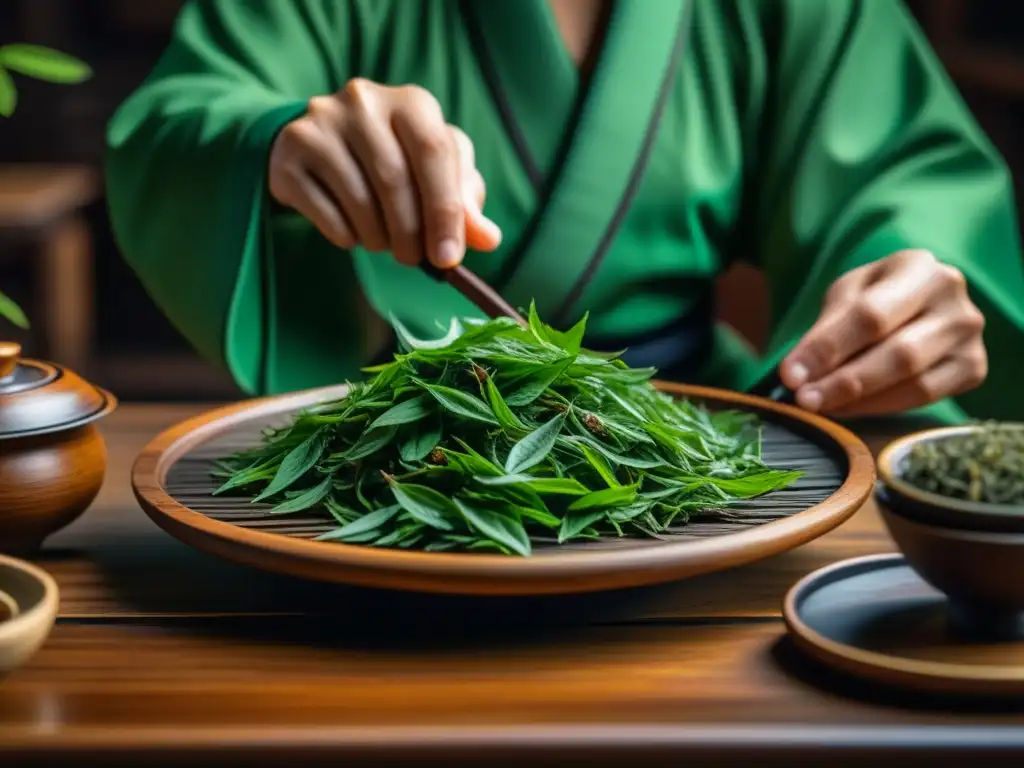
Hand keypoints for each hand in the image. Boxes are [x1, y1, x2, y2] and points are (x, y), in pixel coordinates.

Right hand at [268, 78, 501, 267]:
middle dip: (410, 233)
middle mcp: (364, 101)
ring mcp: (321, 123)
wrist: (322, 143)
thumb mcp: (436, 172)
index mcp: (411, 102)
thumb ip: (464, 202)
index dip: (445, 211)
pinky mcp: (289, 153)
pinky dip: (346, 236)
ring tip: (385, 244)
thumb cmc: (396, 159)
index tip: (448, 259)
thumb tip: (489, 240)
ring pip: (359, 198)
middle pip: (395, 179)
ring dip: (378, 237)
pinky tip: (354, 235)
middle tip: (413, 260)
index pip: (436, 153)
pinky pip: (324, 210)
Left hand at [780, 249, 986, 416]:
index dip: (827, 349)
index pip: (869, 315)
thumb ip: (825, 330)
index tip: (790, 375)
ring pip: (913, 381)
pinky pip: (926, 398)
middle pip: (898, 353)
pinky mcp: (973, 368)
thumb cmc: (875, 296)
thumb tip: (797, 374)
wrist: (917, 304)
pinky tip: (850, 409)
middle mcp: (954, 300)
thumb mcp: (846, 297)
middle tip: (804, 399)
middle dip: (843, 381)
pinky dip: (883, 407)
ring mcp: (970, 337)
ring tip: (821, 407)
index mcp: (919, 268)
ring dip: (860, 400)